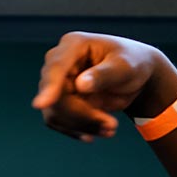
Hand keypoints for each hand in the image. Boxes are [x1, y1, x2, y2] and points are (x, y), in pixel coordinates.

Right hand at [31, 32, 164, 141]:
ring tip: (110, 129)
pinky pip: (59, 121)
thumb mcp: (125, 67)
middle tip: (112, 126)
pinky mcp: (62, 100)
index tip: (40, 105)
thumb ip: (104, 74)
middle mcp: (60, 62)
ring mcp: (59, 82)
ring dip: (82, 125)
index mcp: (73, 45)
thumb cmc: (132, 63)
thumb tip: (80, 85)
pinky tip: (99, 132)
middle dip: (82, 115)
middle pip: (56, 95)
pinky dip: (78, 130)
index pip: (56, 67)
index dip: (49, 86)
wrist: (137, 76)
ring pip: (55, 112)